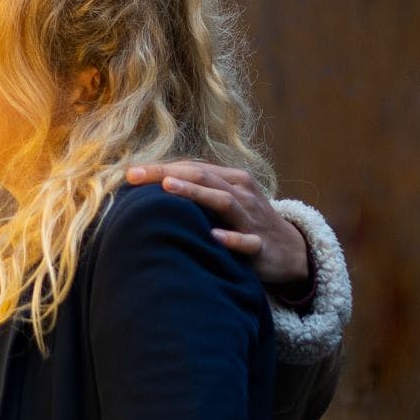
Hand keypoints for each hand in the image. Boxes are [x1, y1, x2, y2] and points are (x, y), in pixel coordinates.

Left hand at [126, 161, 309, 284]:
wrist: (291, 251)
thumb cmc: (245, 222)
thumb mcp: (224, 201)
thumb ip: (195, 191)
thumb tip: (152, 186)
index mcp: (230, 180)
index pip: (191, 167)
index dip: (160, 168)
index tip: (128, 172)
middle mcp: (241, 193)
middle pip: (202, 176)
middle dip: (166, 174)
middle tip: (135, 175)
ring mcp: (251, 219)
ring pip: (223, 201)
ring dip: (195, 193)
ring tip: (168, 188)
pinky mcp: (261, 245)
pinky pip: (247, 242)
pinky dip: (232, 239)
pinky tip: (214, 236)